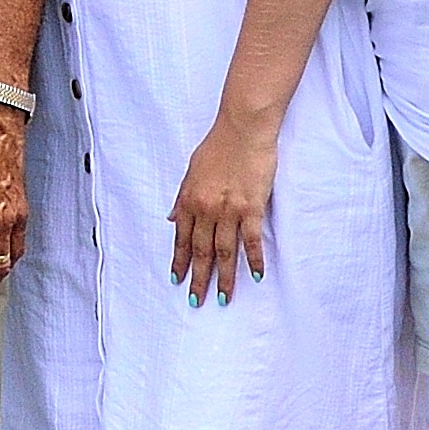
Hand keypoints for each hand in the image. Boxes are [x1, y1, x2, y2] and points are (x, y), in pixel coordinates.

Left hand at [164, 110, 273, 306]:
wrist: (242, 128)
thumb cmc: (218, 145)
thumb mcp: (191, 170)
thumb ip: (182, 197)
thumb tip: (173, 219)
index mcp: (189, 200)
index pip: (182, 239)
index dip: (180, 261)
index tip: (177, 280)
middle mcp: (206, 209)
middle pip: (201, 251)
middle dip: (198, 278)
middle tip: (196, 301)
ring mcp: (230, 210)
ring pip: (225, 252)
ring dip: (223, 277)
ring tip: (223, 298)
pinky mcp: (252, 207)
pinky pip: (252, 240)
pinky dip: (254, 259)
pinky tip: (256, 276)